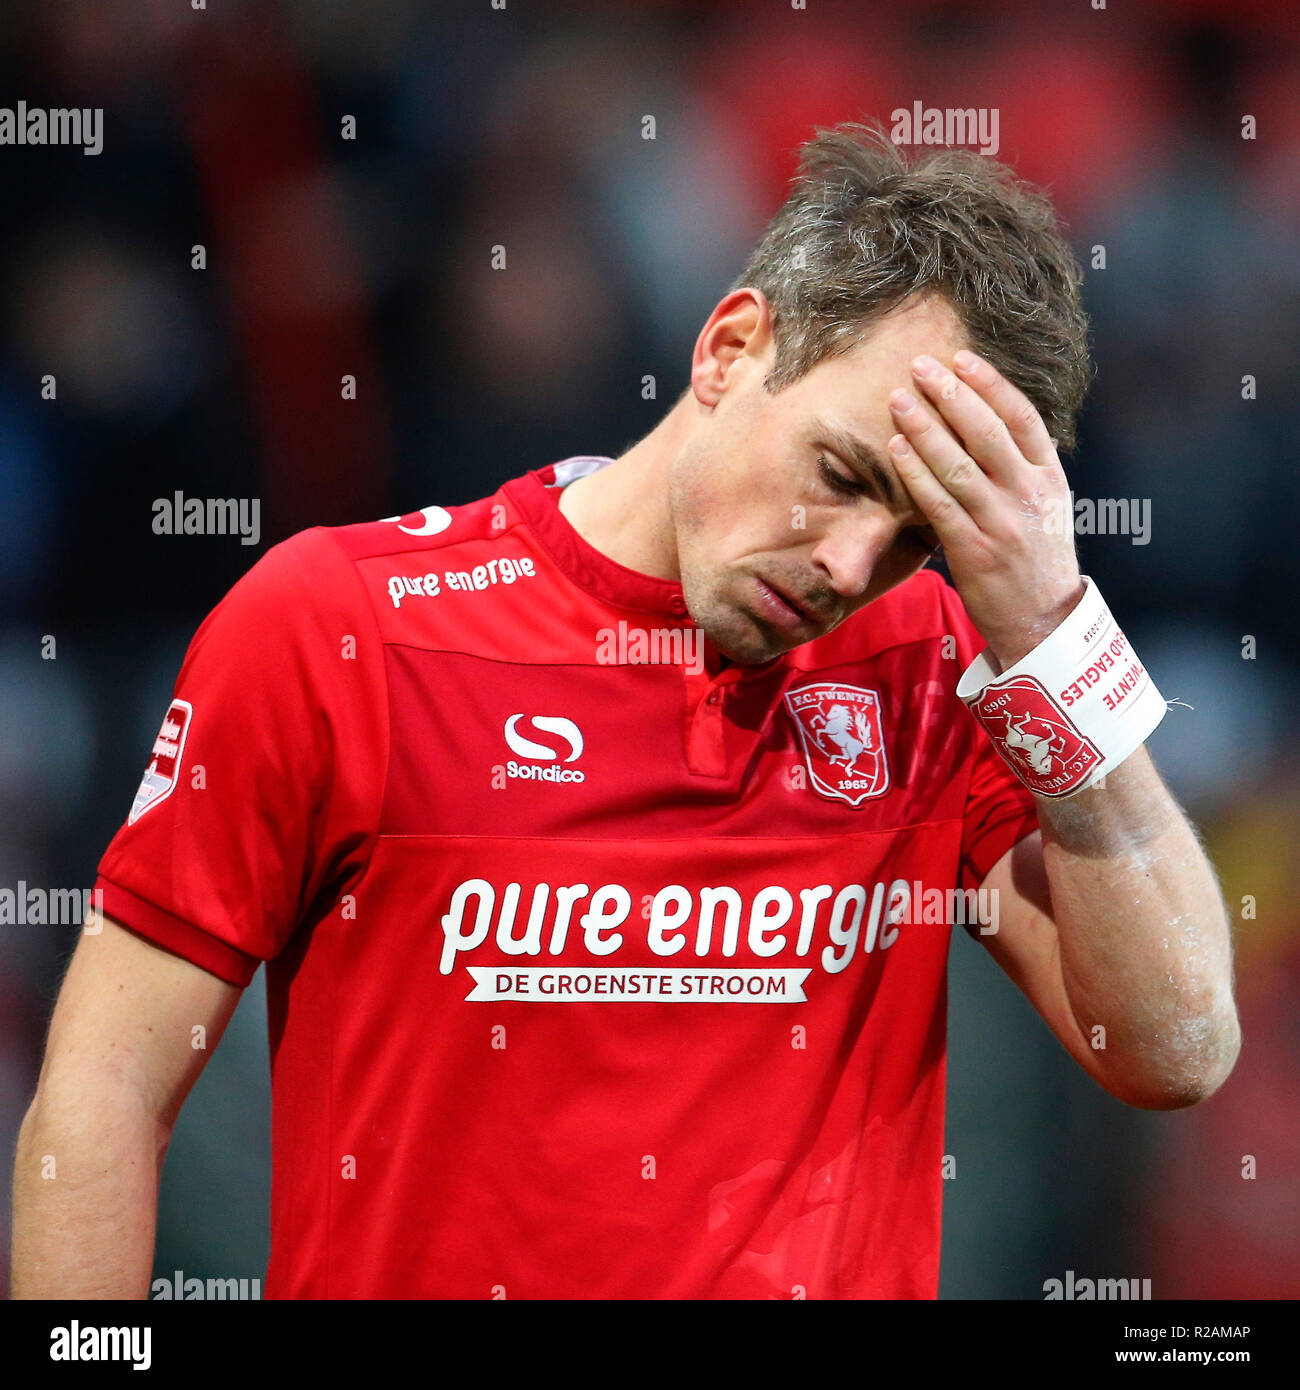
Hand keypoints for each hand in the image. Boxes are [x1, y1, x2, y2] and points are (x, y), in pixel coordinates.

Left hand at [886, 350, 1084, 670]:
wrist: (1043, 622)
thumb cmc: (1036, 561)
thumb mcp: (1047, 508)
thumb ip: (1022, 469)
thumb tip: (982, 423)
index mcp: (1050, 479)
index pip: (1022, 418)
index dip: (990, 384)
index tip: (962, 358)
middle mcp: (1028, 496)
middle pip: (987, 432)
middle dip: (951, 393)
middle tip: (920, 366)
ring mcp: (1000, 523)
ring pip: (958, 464)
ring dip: (924, 427)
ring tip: (899, 399)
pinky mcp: (972, 550)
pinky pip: (938, 504)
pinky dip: (915, 473)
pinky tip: (896, 449)